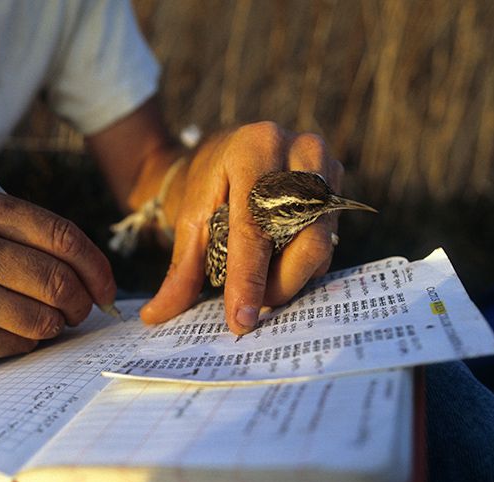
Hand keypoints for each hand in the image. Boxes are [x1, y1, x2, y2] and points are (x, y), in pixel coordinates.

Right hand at [0, 185, 115, 375]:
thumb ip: (24, 235)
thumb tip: (93, 271)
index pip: (61, 235)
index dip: (96, 265)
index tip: (106, 285)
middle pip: (58, 278)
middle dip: (81, 301)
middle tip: (80, 309)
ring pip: (45, 317)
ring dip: (54, 325)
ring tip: (42, 320)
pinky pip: (22, 343)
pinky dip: (25, 342)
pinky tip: (4, 332)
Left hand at [141, 122, 342, 333]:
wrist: (228, 153)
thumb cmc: (208, 185)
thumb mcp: (190, 219)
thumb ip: (181, 268)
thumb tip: (157, 315)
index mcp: (254, 149)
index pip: (254, 226)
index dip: (248, 279)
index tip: (241, 319)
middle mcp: (298, 150)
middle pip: (303, 239)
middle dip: (278, 285)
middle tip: (252, 305)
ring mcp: (325, 166)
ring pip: (321, 244)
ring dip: (292, 277)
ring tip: (261, 284)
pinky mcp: (336, 185)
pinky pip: (329, 240)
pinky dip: (303, 265)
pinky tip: (279, 266)